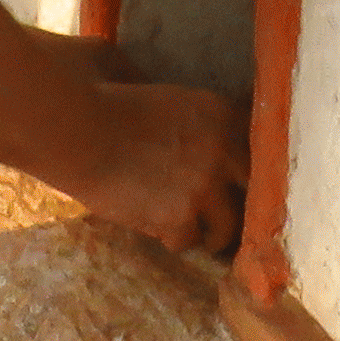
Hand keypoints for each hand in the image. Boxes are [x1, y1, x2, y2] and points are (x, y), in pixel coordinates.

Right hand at [67, 82, 245, 258]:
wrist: (79, 132)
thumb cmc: (111, 107)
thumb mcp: (171, 99)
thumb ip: (203, 121)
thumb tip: (216, 145)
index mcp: (223, 115)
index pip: (260, 150)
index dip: (249, 172)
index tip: (243, 186)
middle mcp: (225, 150)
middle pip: (256, 193)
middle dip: (243, 208)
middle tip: (232, 220)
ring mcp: (206, 187)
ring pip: (227, 227)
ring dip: (212, 234)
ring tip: (200, 237)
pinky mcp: (181, 217)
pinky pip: (187, 240)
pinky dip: (171, 238)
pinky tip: (156, 227)